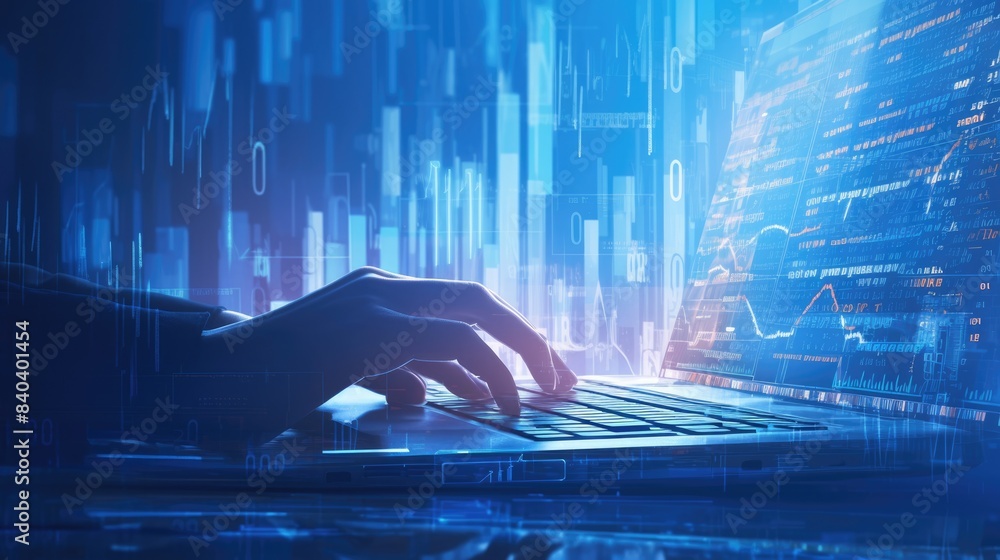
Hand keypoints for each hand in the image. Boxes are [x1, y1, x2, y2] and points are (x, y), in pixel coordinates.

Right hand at [199, 267, 576, 415]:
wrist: (206, 371)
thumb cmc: (273, 375)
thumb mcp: (347, 370)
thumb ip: (393, 373)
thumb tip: (431, 394)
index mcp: (380, 292)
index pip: (459, 305)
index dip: (506, 336)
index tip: (539, 370)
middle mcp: (383, 287)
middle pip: (479, 299)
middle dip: (528, 337)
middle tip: (563, 377)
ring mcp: (375, 303)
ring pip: (471, 316)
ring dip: (514, 357)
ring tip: (538, 397)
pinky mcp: (367, 330)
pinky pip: (447, 342)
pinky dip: (481, 371)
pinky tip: (495, 403)